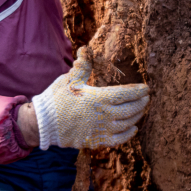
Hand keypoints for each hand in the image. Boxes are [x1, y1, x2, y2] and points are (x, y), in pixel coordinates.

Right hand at [30, 47, 149, 150]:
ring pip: (126, 124)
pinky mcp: (96, 141)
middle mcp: (103, 115)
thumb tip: (84, 49)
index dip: (138, 91)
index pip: (125, 94)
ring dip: (137, 116)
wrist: (43, 123)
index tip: (147, 88)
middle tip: (146, 98)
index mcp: (98, 98)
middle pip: (130, 109)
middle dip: (141, 103)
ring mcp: (100, 130)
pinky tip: (133, 128)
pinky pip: (118, 140)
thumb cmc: (56, 99)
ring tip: (141, 110)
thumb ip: (82, 66)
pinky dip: (128, 134)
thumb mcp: (69, 79)